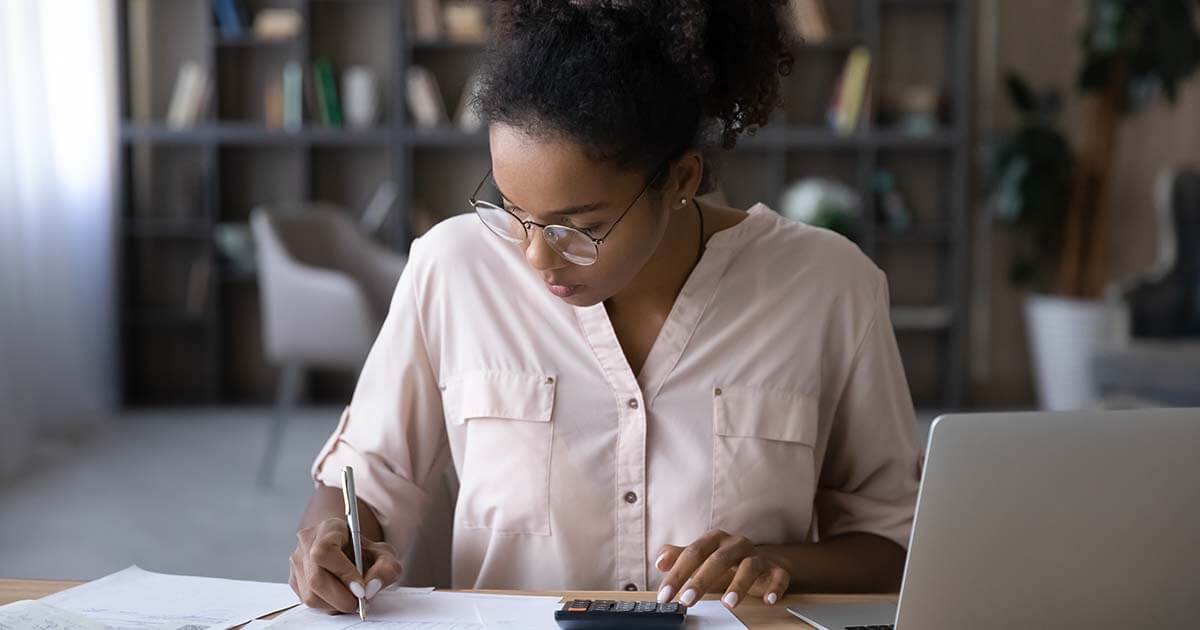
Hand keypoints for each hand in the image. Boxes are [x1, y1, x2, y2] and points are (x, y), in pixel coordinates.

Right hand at [289, 516, 402, 612]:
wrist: (350, 551)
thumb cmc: (365, 551)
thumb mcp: (384, 554)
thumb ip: (386, 568)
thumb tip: (371, 587)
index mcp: (328, 528)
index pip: (325, 551)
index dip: (343, 573)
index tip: (361, 589)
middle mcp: (307, 543)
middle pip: (315, 578)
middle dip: (341, 597)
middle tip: (359, 602)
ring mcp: (297, 562)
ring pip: (310, 595)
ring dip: (335, 604)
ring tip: (351, 599)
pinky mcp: (294, 580)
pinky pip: (307, 601)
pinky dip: (327, 606)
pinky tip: (340, 598)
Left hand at [655, 529, 789, 609]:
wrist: (760, 560)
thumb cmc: (725, 560)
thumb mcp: (700, 557)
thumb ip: (678, 557)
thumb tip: (660, 561)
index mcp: (715, 539)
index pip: (693, 552)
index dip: (677, 573)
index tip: (665, 594)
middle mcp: (736, 544)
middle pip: (718, 559)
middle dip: (701, 580)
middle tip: (687, 600)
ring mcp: (757, 556)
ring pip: (750, 567)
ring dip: (739, 585)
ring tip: (728, 604)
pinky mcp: (776, 570)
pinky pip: (778, 577)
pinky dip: (774, 588)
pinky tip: (768, 600)